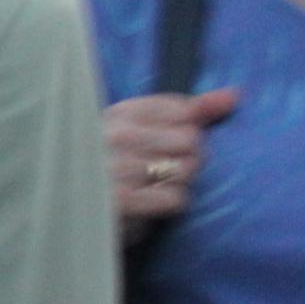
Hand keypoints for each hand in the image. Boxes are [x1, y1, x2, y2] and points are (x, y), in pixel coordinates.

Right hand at [105, 88, 239, 231]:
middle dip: (186, 157)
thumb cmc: (110, 167)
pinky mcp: (122, 200)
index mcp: (117, 113)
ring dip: (177, 182)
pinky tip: (148, 202)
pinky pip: (176, 198)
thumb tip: (234, 95)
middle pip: (191, 140)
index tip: (169, 142)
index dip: (187, 128)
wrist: (70, 208)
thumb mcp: (137, 130)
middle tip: (161, 169)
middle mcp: (116, 135)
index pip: (180, 108)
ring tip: (151, 186)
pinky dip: (168, 203)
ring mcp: (117, 167)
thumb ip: (188, 111)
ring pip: (187, 170)